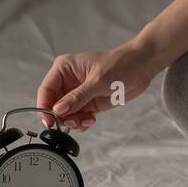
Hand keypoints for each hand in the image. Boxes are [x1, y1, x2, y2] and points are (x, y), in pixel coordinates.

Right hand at [35, 40, 157, 130]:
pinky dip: (82, 122)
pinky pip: (77, 117)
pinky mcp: (89, 102)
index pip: (46, 90)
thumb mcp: (98, 81)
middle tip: (74, 122)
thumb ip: (77, 97)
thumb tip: (57, 110)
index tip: (49, 122)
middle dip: (62, 117)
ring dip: (73, 121)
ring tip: (87, 120)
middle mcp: (68, 81)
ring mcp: (78, 93)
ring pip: (65, 114)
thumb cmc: (121, 64)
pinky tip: (91, 120)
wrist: (142, 66)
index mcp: (65, 68)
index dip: (44, 107)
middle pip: (53, 105)